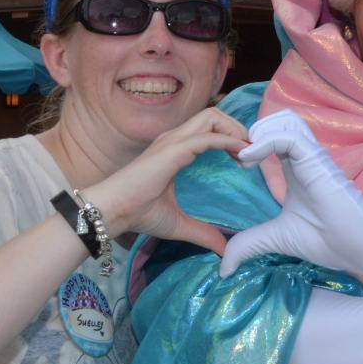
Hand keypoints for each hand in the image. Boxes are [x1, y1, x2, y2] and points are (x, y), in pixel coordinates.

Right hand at [82, 107, 247, 255]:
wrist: (110, 212)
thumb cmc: (137, 213)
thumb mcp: (178, 223)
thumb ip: (202, 232)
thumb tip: (223, 248)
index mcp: (175, 149)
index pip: (209, 128)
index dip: (231, 138)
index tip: (246, 159)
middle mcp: (175, 139)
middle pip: (214, 115)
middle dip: (237, 128)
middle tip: (251, 153)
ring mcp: (173, 141)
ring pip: (212, 117)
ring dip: (235, 131)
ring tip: (248, 152)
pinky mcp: (173, 150)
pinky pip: (207, 136)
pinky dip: (228, 141)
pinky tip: (242, 154)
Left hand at [221, 110, 362, 276]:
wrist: (354, 246)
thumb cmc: (325, 239)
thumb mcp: (275, 239)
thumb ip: (249, 245)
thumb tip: (224, 270)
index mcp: (296, 169)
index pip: (274, 137)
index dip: (251, 143)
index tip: (237, 165)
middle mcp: (303, 157)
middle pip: (279, 120)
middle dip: (254, 130)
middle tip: (238, 154)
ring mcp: (310, 155)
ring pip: (285, 121)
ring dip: (259, 132)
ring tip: (244, 155)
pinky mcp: (314, 158)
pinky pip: (286, 137)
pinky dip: (264, 142)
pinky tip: (248, 160)